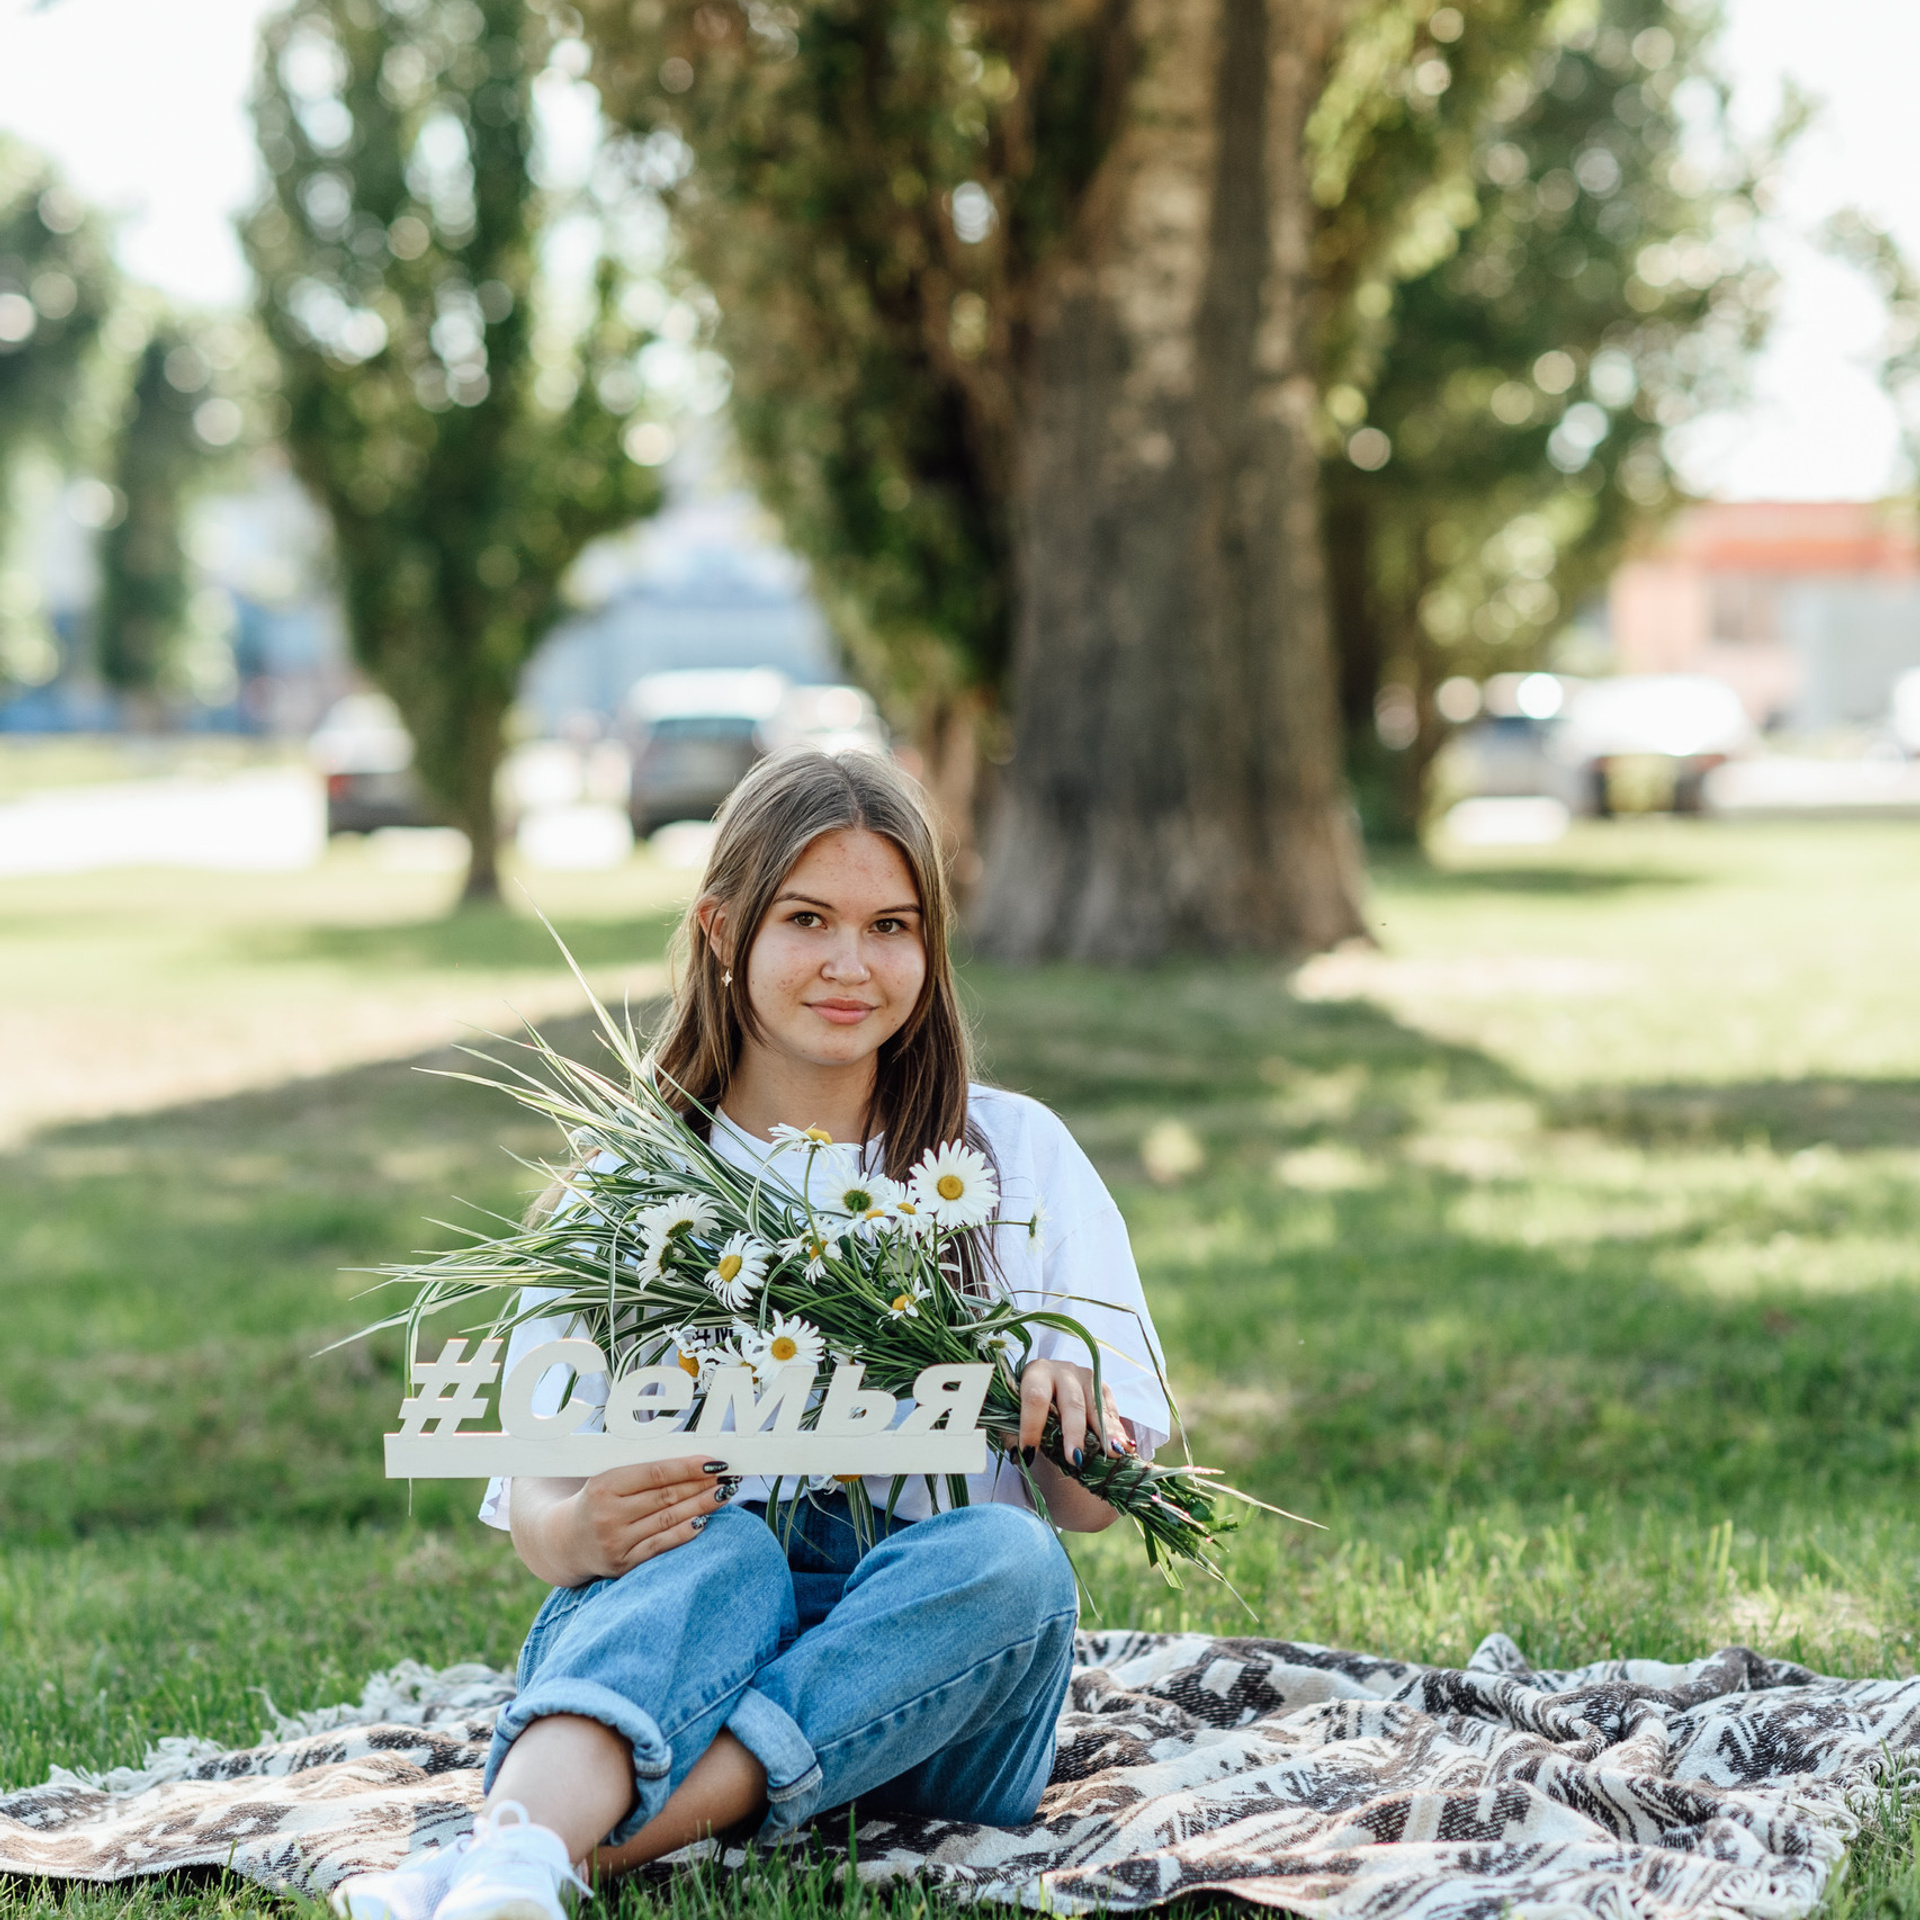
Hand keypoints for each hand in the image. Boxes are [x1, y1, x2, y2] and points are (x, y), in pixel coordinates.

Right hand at [559, 1456, 734, 1581]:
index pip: (656, 1473)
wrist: (565, 1541)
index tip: (715, 1462)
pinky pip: (661, 1545)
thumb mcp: (609, 1478)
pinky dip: (685, 1532)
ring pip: (668, 1520)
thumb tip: (692, 1462)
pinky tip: (704, 1521)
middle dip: (701, 1485)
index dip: (688, 1467)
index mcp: (604, 1485)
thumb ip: (644, 1471)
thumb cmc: (597, 1501)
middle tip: (728, 1476)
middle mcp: (608, 1515)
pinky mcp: (623, 1564)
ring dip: (701, 1506)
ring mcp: (616, 1542)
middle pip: (666, 1497)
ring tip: (724, 1494)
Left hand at [1017, 1359, 1136, 1470]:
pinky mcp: (1103, 1388)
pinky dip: (1117, 1431)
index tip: (1030, 1452)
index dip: (1032, 1425)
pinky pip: (1111, 1411)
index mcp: (1036, 1373)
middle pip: (1071, 1402)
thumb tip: (1019, 1455)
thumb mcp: (1015, 1413)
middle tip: (1075, 1459)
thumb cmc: (1030, 1405)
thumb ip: (1014, 1430)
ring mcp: (1087, 1377)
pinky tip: (1124, 1448)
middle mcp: (1063, 1371)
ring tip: (1113, 1453)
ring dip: (1106, 1433)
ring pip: (1096, 1407)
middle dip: (1073, 1432)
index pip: (1035, 1398)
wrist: (1050, 1387)